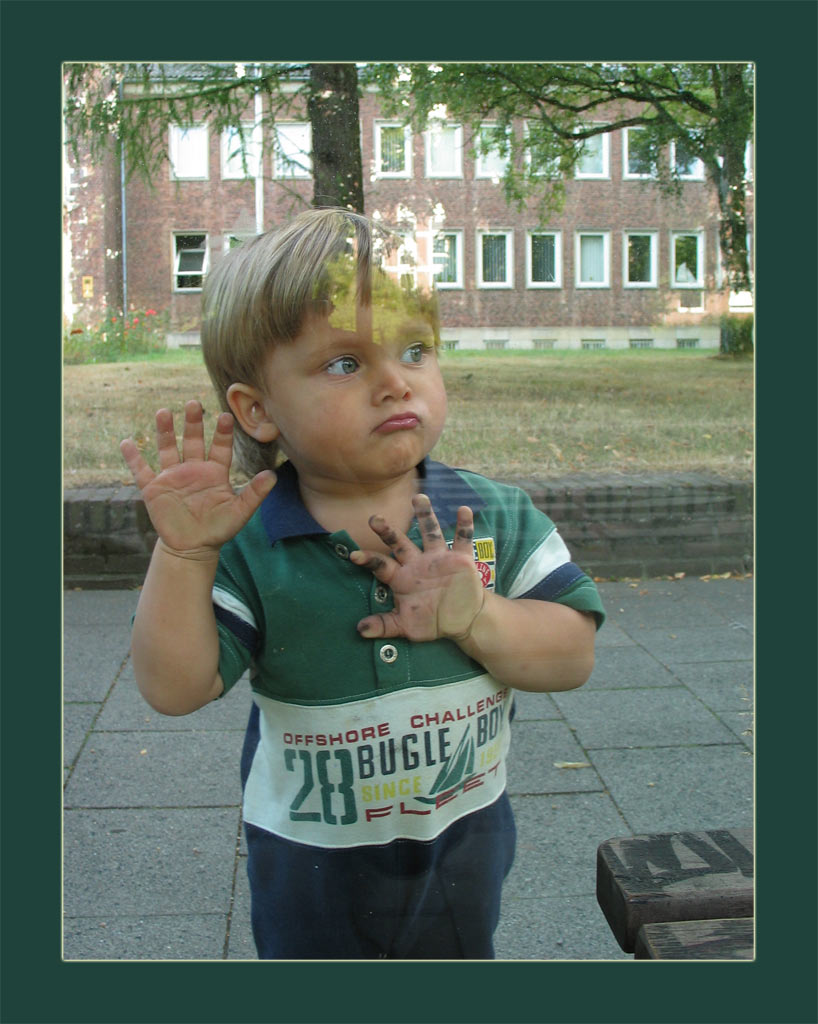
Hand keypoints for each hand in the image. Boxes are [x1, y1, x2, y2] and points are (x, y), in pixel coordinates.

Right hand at [120, 400, 275, 554]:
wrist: (192, 548)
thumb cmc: (218, 529)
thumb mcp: (239, 512)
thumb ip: (255, 493)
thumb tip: (273, 476)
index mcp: (214, 472)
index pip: (220, 447)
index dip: (222, 432)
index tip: (225, 416)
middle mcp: (193, 469)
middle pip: (193, 441)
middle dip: (193, 423)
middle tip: (194, 403)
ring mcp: (172, 477)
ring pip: (168, 448)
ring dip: (165, 431)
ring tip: (163, 412)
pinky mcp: (154, 489)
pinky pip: (141, 470)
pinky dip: (133, 457)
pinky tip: (127, 442)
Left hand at [351, 494, 485, 642]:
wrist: (462, 621)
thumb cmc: (431, 620)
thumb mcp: (406, 626)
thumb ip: (384, 625)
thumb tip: (360, 630)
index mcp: (402, 577)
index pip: (381, 565)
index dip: (368, 559)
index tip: (353, 555)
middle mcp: (417, 563)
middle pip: (400, 542)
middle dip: (387, 531)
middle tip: (373, 518)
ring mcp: (439, 558)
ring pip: (430, 532)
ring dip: (425, 515)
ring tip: (418, 497)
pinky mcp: (460, 558)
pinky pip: (463, 538)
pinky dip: (465, 524)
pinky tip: (463, 509)